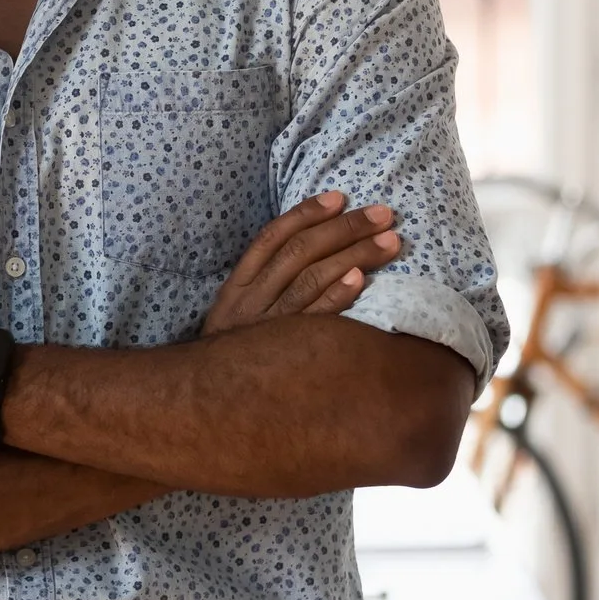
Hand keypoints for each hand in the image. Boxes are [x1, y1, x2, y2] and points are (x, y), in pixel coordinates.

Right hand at [201, 191, 400, 336]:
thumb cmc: (238, 352)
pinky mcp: (286, 354)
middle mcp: (251, 301)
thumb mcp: (237, 313)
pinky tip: (359, 279)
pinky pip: (314, 321)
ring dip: (354, 255)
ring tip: (389, 242)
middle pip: (299, 253)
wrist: (209, 402)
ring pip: (312, 280)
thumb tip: (315, 249)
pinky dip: (336, 297)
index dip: (306, 214)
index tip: (339, 197)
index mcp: (238, 285)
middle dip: (344, 229)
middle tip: (383, 214)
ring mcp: (269, 327)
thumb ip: (267, 284)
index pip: (272, 238)